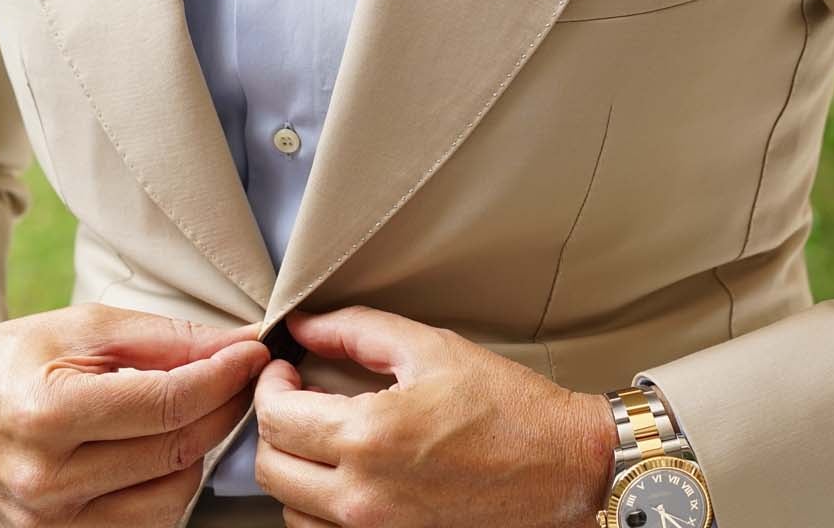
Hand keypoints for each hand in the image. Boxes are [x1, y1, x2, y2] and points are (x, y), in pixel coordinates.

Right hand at [0, 302, 269, 526]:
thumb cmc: (8, 362)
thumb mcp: (81, 328)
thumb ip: (165, 338)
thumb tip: (239, 343)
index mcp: (47, 414)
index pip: (168, 404)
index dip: (225, 376)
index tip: (254, 352)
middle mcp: (46, 482)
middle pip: (176, 451)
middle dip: (223, 408)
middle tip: (238, 376)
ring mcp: (48, 526)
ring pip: (171, 498)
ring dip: (196, 453)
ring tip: (187, 414)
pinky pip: (143, 525)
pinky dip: (165, 487)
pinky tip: (157, 451)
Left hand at [252, 306, 615, 527]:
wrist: (564, 467)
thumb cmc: (509, 409)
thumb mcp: (431, 349)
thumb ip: (356, 331)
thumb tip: (304, 326)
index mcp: (369, 435)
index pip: (275, 416)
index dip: (269, 385)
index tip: (284, 370)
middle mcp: (364, 495)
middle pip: (271, 467)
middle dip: (274, 425)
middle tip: (297, 397)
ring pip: (291, 507)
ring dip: (295, 468)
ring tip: (322, 436)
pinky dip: (320, 505)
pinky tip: (347, 474)